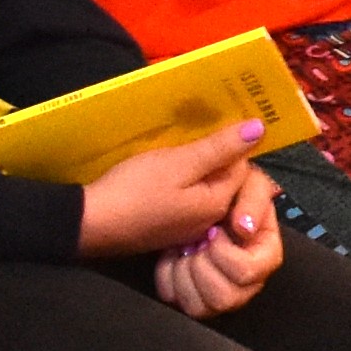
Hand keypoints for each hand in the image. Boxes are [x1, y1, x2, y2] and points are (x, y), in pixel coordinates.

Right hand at [77, 120, 270, 258]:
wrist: (90, 224)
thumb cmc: (136, 190)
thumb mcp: (179, 163)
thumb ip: (219, 148)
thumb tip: (260, 128)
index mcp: (218, 202)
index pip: (244, 167)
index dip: (233, 144)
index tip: (214, 124)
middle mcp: (210, 218)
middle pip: (226, 178)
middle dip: (216, 154)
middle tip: (194, 132)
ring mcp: (188, 225)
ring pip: (205, 186)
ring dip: (198, 165)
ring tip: (179, 145)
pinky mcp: (169, 226)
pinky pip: (187, 197)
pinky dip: (183, 179)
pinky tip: (165, 168)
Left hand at [149, 193, 289, 317]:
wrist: (190, 199)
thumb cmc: (224, 192)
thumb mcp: (246, 181)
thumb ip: (254, 199)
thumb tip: (244, 229)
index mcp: (265, 255)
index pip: (249, 272)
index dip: (226, 254)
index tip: (213, 231)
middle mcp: (248, 282)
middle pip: (226, 298)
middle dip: (202, 266)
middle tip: (197, 242)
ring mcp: (223, 294)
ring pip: (203, 307)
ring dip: (185, 273)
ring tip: (185, 249)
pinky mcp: (197, 299)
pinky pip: (180, 303)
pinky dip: (169, 279)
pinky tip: (173, 258)